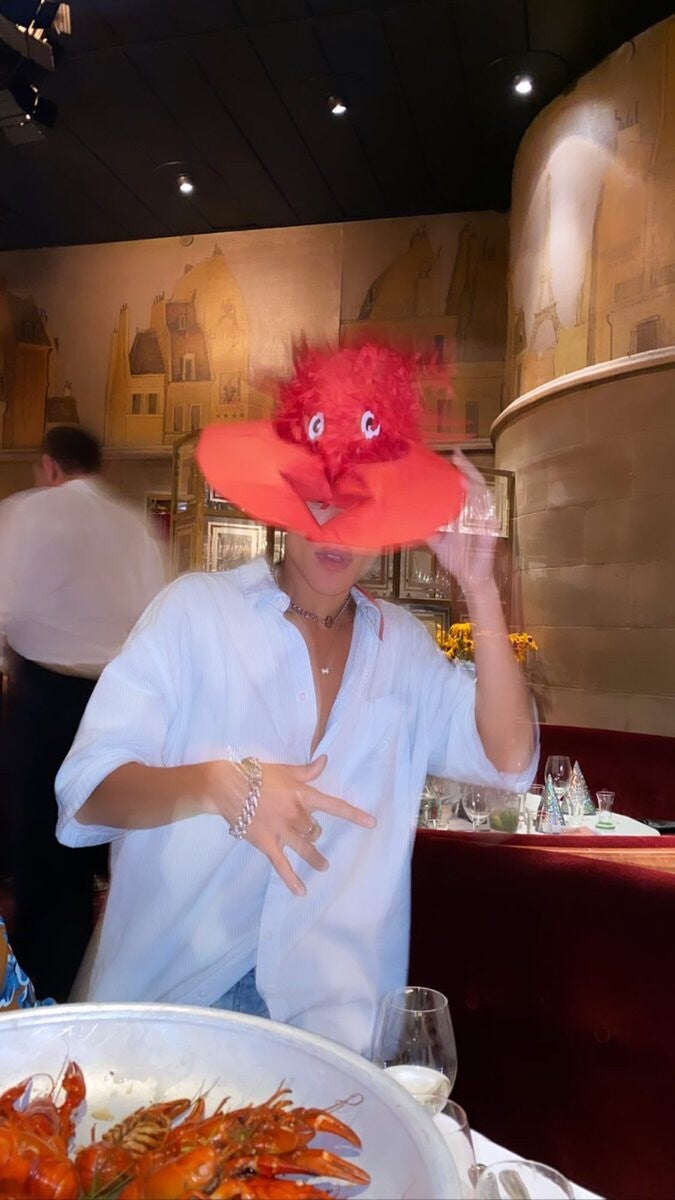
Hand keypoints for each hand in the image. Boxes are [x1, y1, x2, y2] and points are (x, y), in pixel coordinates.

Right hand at [210, 756, 375, 895]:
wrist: (227, 785)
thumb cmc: (256, 775)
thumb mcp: (285, 769)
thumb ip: (307, 771)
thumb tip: (325, 761)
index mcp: (303, 795)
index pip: (335, 806)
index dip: (355, 815)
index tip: (371, 823)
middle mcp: (297, 814)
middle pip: (316, 829)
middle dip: (314, 832)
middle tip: (309, 833)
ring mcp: (282, 831)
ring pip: (306, 848)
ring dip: (316, 859)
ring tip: (324, 866)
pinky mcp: (267, 843)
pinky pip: (282, 865)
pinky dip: (291, 880)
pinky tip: (301, 892)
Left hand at [427, 450, 497, 594]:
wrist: (469, 577)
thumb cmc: (457, 559)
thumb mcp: (437, 540)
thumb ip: (429, 527)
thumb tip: (410, 517)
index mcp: (466, 511)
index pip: (466, 484)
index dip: (462, 469)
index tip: (453, 455)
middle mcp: (477, 511)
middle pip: (477, 483)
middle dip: (469, 469)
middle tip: (458, 457)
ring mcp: (486, 519)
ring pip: (484, 494)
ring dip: (475, 483)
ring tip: (462, 474)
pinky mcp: (491, 530)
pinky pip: (488, 513)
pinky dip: (481, 504)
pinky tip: (473, 495)